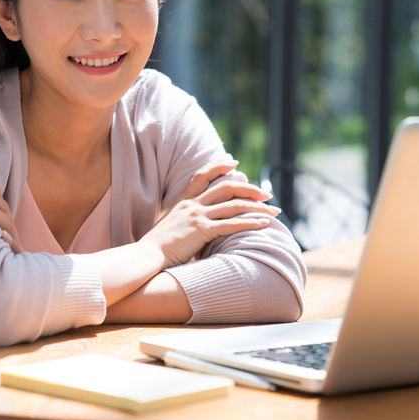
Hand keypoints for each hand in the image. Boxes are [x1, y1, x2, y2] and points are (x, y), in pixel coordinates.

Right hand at [140, 161, 280, 268]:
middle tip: (266, 194)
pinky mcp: (201, 230)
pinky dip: (250, 223)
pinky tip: (263, 224)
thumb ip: (183, 223)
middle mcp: (191, 205)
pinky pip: (231, 224)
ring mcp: (196, 216)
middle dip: (250, 189)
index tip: (234, 162)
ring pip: (234, 206)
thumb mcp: (169, 229)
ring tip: (274, 211)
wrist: (145, 256)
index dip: (219, 166)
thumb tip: (193, 228)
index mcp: (183, 202)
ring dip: (258, 208)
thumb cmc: (157, 249)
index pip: (202, 175)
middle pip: (226, 187)